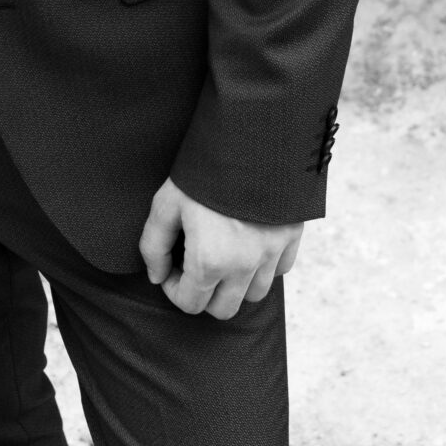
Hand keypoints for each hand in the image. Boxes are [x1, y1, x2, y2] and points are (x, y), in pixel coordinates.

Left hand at [139, 178, 302, 319]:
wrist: (251, 136)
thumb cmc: (203, 170)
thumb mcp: (165, 203)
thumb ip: (154, 246)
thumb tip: (157, 276)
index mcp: (209, 261)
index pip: (190, 304)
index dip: (174, 289)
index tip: (172, 269)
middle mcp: (244, 265)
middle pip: (224, 310)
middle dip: (205, 295)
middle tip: (194, 267)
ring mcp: (272, 253)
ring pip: (254, 294)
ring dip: (235, 284)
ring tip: (223, 255)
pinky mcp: (291, 237)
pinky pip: (279, 271)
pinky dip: (263, 267)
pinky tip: (247, 244)